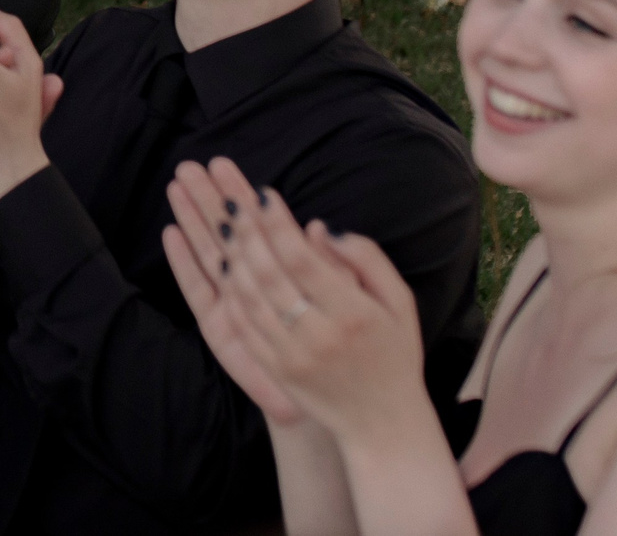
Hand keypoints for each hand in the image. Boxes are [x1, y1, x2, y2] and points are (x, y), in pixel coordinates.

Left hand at [174, 158, 426, 443]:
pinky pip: (243, 324)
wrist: (383, 422)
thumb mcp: (399, 302)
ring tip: (216, 219)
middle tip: (228, 196)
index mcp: (351, 312)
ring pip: (248, 295)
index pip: (301, 258)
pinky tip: (220, 263)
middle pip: (268, 272)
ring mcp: (291, 355)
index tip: (263, 193)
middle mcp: (318, 334)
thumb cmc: (395, 354)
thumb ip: (366, 258)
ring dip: (228, 253)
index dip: (277, 223)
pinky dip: (228, 291)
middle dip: (244, 228)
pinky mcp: (276, 370)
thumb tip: (319, 228)